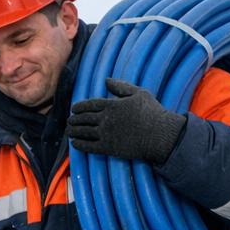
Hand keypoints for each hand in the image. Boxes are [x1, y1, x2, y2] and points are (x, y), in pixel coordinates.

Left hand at [67, 78, 186, 163]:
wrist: (160, 135)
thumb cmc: (153, 112)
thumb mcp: (139, 93)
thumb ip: (121, 87)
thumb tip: (106, 80)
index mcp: (112, 104)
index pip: (90, 105)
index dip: (79, 107)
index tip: (74, 109)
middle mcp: (106, 118)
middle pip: (84, 118)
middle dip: (74, 119)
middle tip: (69, 120)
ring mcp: (106, 134)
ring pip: (83, 132)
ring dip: (73, 131)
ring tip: (68, 131)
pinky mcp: (108, 148)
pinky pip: (88, 146)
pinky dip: (79, 145)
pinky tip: (74, 144)